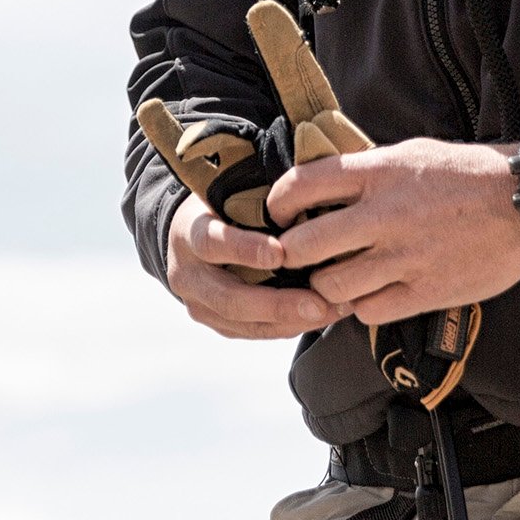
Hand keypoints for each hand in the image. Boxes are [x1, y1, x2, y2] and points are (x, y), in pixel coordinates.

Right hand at [164, 194, 338, 339]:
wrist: (193, 235)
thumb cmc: (225, 205)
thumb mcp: (231, 191)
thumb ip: (260, 195)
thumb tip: (308, 187)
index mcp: (188, 233)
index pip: (211, 242)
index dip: (244, 249)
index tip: (280, 253)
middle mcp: (188, 275)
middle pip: (229, 298)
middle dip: (277, 304)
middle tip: (318, 303)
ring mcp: (199, 305)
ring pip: (245, 324)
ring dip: (291, 321)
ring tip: (331, 311)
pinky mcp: (217, 324)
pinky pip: (256, 332)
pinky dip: (290, 326)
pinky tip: (322, 316)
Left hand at [267, 138, 519, 324]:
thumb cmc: (469, 175)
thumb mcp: (412, 153)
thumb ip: (367, 170)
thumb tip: (322, 185)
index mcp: (380, 173)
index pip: (301, 185)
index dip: (278, 203)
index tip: (280, 214)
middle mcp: (385, 215)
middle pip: (303, 246)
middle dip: (290, 254)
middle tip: (296, 256)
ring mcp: (405, 258)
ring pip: (331, 286)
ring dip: (326, 285)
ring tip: (336, 276)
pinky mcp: (425, 292)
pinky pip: (368, 311)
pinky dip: (362, 306)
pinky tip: (372, 293)